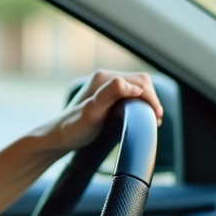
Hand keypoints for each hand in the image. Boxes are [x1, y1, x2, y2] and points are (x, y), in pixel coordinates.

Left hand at [32, 70, 163, 153]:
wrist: (58, 138)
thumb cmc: (73, 128)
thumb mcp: (92, 112)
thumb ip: (110, 95)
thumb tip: (133, 87)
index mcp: (104, 78)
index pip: (140, 82)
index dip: (151, 99)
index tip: (156, 117)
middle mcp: (106, 78)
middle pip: (142, 83)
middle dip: (152, 100)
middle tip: (155, 121)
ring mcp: (107, 87)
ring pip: (139, 89)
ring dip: (148, 102)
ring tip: (151, 120)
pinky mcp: (108, 96)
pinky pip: (132, 95)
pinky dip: (141, 104)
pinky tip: (141, 117)